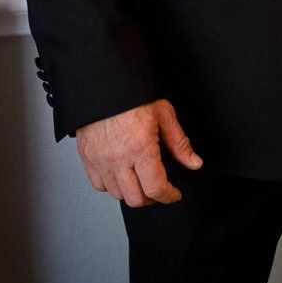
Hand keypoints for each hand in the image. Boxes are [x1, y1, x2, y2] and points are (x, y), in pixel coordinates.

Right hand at [76, 99, 201, 206]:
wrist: (103, 83)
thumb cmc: (133, 95)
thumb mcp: (163, 113)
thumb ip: (179, 142)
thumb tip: (194, 162)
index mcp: (140, 147)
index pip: (156, 188)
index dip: (169, 196)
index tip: (174, 194)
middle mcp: (118, 158)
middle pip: (136, 199)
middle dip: (152, 197)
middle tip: (158, 188)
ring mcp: (99, 160)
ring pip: (117, 195)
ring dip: (132, 192)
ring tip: (140, 179)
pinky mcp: (87, 158)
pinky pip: (99, 185)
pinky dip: (111, 185)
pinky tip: (121, 174)